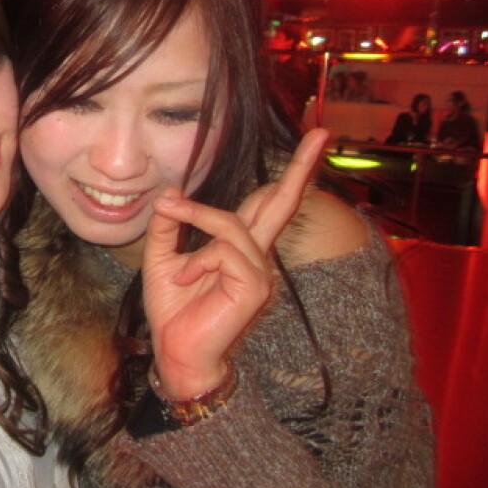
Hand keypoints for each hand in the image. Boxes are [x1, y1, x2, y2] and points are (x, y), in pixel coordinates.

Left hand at [140, 128, 328, 398]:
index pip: (265, 204)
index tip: (311, 142)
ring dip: (196, 223)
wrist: (176, 354)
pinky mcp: (255, 286)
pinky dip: (198, 260)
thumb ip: (170, 228)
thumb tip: (171, 194)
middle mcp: (257, 256)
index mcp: (240, 248)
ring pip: (231, 224)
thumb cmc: (174, 311)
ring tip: (177, 250)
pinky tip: (187, 281)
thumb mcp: (163, 260)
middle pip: (282, 203)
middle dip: (301, 168)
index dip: (283, 176)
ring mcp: (260, 271)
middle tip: (323, 134)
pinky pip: (224, 250)